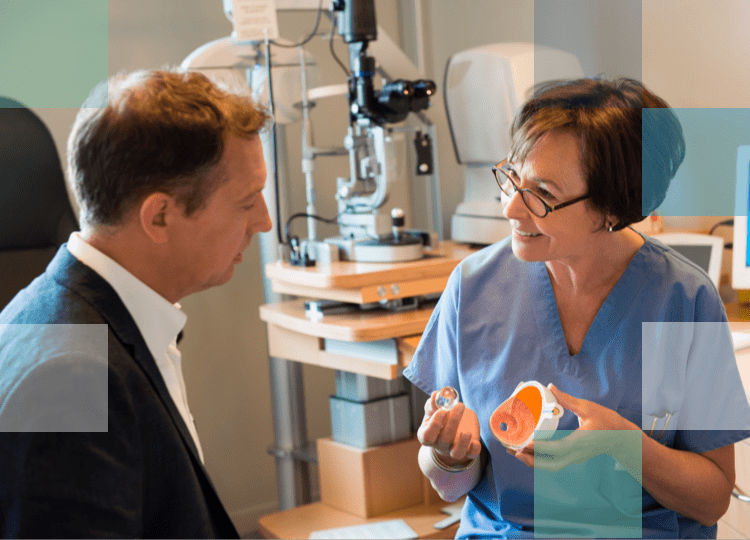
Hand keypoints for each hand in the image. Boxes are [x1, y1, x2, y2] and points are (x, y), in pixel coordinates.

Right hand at [417, 390, 481, 466]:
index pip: (427, 435)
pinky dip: (474, 449)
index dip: (435, 424)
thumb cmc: (442, 418)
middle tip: (459, 406)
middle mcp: (440, 445)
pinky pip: (471, 454)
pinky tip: (475, 441)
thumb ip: (434, 404)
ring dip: (462, 442)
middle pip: (444, 440)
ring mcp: (453, 450)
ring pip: (457, 452)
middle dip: (452, 422)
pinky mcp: (468, 451)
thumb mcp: (434, 410)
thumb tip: (435, 395)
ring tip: (467, 431)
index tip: (443, 410)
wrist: (454, 428)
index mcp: (427, 435)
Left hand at [510, 384, 638, 471]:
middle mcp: (576, 454)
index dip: (540, 448)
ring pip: (551, 466)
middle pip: (551, 465)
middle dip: (531, 460)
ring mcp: (575, 458)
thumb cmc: (607, 421)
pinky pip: (554, 461)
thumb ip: (567, 400)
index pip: (557, 448)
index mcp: (580, 442)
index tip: (526, 444)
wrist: (622, 437)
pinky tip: (529, 450)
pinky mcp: (574, 457)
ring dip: (533, 462)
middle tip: (514, 452)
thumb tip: (550, 387)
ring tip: (516, 453)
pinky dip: (540, 459)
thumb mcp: (588, 408)